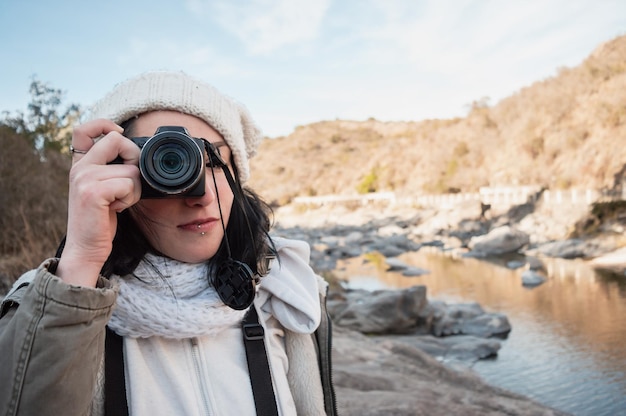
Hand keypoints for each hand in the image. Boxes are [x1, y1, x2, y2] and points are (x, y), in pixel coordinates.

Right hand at [56, 119, 140, 286]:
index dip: (104, 124)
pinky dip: (130, 198)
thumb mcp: (102, 189)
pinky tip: (116, 209)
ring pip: (131, 169)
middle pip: (116, 140)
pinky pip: (129, 184)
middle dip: (134, 157)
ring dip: (135, 189)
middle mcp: (79, 167)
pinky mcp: (92, 191)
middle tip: (129, 181)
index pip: (84, 129)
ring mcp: (84, 178)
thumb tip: (136, 154)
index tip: (119, 133)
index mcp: (80, 164)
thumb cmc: (100, 220)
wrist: (86, 248)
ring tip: (119, 202)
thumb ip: (110, 169)